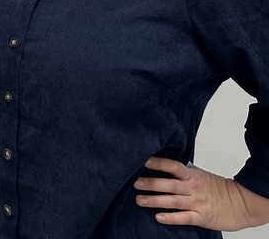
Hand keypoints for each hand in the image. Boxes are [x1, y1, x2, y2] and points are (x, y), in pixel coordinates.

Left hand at [134, 156, 268, 229]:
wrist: (242, 203)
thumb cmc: (219, 188)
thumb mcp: (200, 174)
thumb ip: (183, 170)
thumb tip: (166, 161)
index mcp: (192, 176)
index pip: (173, 166)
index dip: (158, 163)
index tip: (143, 160)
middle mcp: (193, 188)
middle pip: (169, 184)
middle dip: (151, 183)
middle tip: (135, 183)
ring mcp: (197, 203)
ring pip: (173, 201)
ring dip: (155, 200)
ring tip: (139, 200)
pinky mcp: (202, 217)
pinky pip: (185, 218)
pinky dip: (172, 218)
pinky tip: (159, 217)